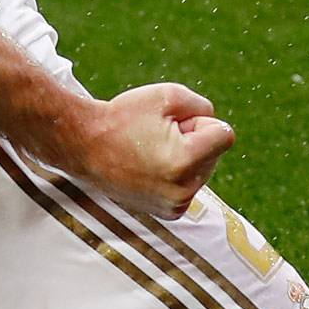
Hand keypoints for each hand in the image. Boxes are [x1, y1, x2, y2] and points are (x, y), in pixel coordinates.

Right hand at [73, 82, 234, 218]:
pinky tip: (149, 167)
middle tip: (154, 136)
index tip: (172, 123)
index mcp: (186, 160)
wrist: (83, 145)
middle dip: (193, 140)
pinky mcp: (168, 212)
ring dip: (184, 157)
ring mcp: (175, 205)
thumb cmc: (124, 117)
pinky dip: (176, 174)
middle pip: (214, 154)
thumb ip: (203, 106)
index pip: (224, 135)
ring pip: (202, 170)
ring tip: (148, 151)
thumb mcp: (167, 95)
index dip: (200, 121)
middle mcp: (184, 189)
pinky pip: (189, 185)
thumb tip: (216, 129)